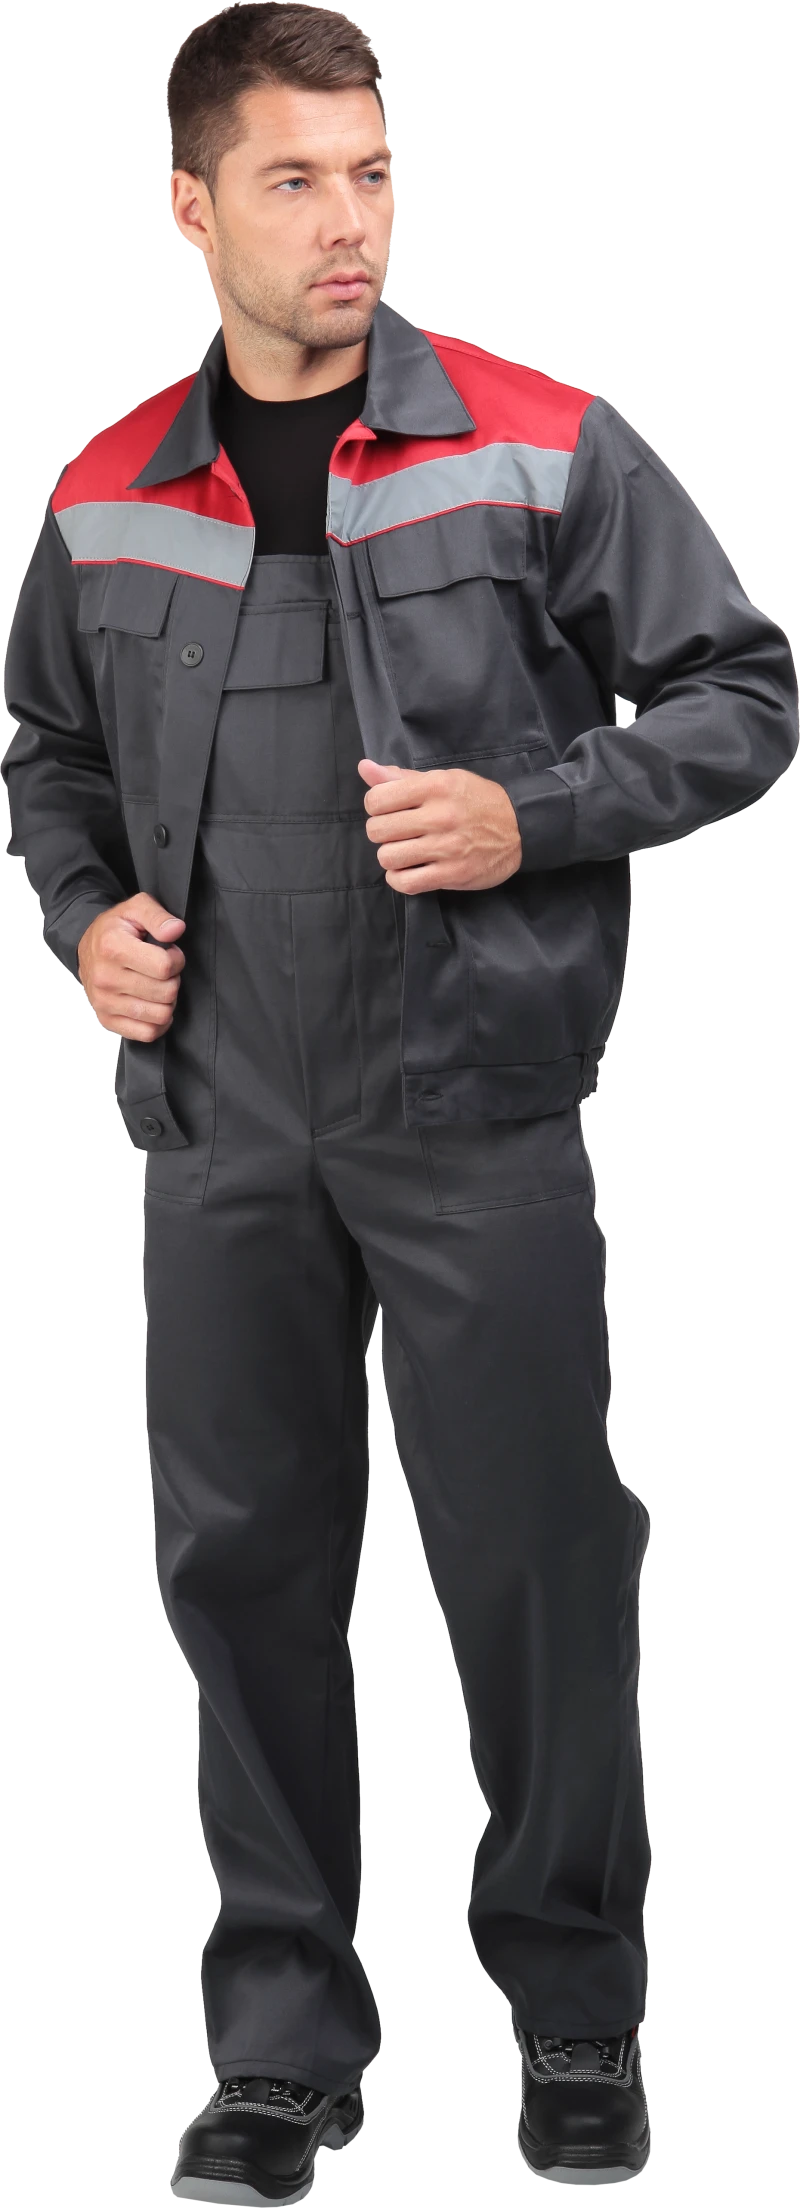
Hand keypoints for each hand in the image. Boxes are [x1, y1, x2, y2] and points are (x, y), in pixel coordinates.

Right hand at [77, 891, 185, 1040]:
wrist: (87, 948)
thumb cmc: (115, 929)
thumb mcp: (135, 908)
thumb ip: (158, 915)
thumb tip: (176, 930)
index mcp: (112, 948)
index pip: (165, 967)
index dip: (176, 959)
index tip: (169, 953)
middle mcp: (106, 978)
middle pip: (166, 993)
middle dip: (172, 980)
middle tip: (162, 970)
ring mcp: (105, 1002)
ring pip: (161, 1015)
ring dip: (167, 1001)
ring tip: (157, 986)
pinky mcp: (107, 1020)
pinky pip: (148, 1033)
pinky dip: (158, 1023)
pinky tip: (154, 1005)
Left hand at [358, 759, 522, 892]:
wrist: (521, 828)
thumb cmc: (477, 801)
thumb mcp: (444, 780)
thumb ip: (402, 777)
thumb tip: (365, 767)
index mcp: (435, 787)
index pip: (377, 799)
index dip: (375, 806)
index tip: (388, 810)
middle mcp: (439, 816)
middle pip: (377, 831)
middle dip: (381, 833)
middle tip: (397, 832)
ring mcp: (447, 847)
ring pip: (388, 858)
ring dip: (390, 856)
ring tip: (404, 851)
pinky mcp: (453, 874)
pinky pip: (406, 883)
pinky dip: (399, 879)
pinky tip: (408, 870)